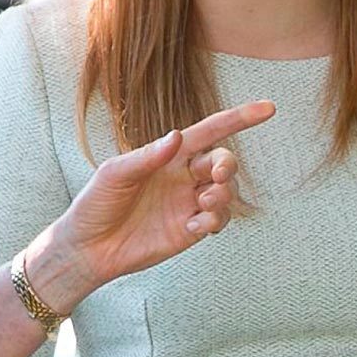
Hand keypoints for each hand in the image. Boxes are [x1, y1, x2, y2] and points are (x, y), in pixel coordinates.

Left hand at [26, 99, 276, 311]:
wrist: (87, 248)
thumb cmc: (96, 203)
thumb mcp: (115, 174)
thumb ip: (147, 157)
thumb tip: (176, 136)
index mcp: (169, 154)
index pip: (211, 131)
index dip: (240, 119)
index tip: (269, 109)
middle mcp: (183, 175)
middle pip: (224, 161)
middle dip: (228, 164)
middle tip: (217, 174)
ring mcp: (188, 203)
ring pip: (227, 192)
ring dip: (223, 195)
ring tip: (203, 204)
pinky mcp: (189, 230)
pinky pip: (217, 221)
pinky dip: (214, 221)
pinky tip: (192, 225)